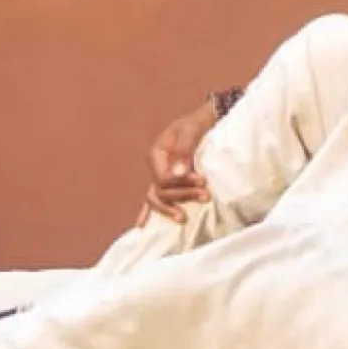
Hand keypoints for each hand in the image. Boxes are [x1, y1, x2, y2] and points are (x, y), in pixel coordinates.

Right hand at [137, 100, 216, 222]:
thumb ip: (183, 150)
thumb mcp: (190, 131)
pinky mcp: (169, 182)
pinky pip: (156, 197)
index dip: (181, 183)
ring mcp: (160, 176)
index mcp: (156, 154)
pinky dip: (148, 212)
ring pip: (158, 198)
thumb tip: (177, 173)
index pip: (164, 178)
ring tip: (184, 218)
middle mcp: (155, 167)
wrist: (204, 122)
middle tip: (205, 196)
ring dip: (170, 208)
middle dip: (182, 195)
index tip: (202, 181)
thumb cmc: (196, 124)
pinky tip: (141, 226)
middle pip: (161, 190)